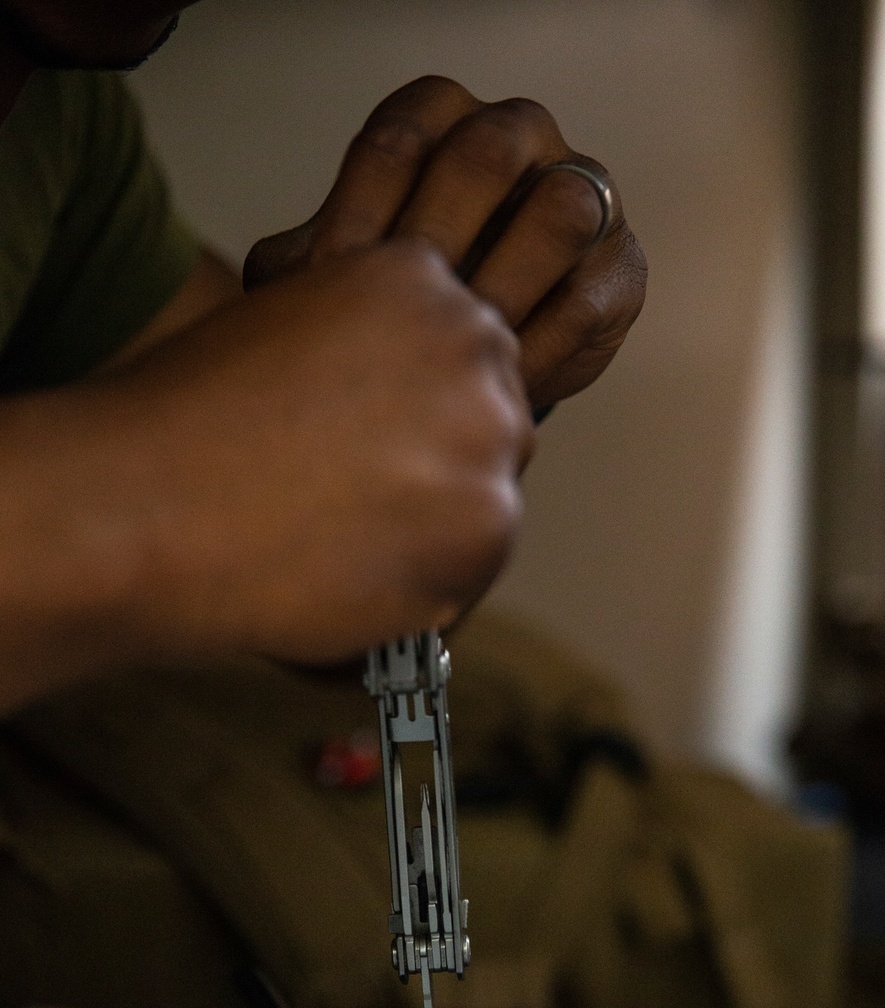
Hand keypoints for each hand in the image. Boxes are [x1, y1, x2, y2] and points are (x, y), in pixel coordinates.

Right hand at [0, 241, 531, 707]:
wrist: (145, 506)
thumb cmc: (181, 427)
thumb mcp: (282, 332)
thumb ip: (361, 356)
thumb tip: (394, 422)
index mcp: (421, 279)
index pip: (460, 360)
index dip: (413, 417)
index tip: (363, 454)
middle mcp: (474, 346)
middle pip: (492, 430)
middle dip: (437, 474)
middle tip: (353, 510)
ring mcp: (489, 438)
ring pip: (485, 510)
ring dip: (426, 541)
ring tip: (331, 552)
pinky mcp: (489, 528)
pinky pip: (466, 581)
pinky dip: (414, 601)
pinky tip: (341, 589)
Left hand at [244, 77, 646, 408]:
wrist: (475, 355)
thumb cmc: (401, 299)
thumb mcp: (344, 273)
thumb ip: (309, 265)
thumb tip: (282, 289)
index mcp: (439, 121)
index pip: (400, 138)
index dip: (361, 213)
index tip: (335, 286)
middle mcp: (517, 136)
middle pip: (486, 155)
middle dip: (439, 240)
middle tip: (403, 316)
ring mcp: (581, 194)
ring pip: (558, 213)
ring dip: (502, 289)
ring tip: (456, 355)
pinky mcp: (619, 268)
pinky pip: (587, 299)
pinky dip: (539, 349)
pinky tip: (498, 389)